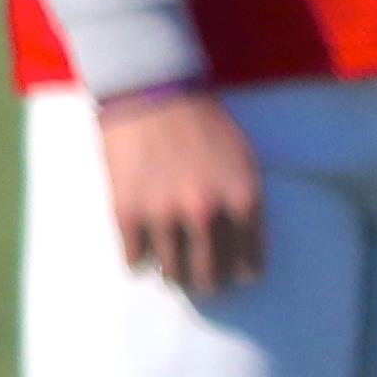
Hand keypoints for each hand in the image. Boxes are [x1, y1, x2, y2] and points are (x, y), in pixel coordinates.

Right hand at [95, 85, 266, 296]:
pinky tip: (142, 254)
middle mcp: (207, 214)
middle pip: (209, 276)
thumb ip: (245, 206)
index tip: (237, 275)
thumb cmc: (204, 125)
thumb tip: (243, 254)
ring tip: (172, 271)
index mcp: (243, 200)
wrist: (153, 93)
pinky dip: (139, 262)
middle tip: (203, 283)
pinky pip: (135, 261)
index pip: (248, 262)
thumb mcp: (243, 162)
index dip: (242, 272)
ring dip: (173, 276)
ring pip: (172, 274)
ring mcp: (165, 216)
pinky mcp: (128, 213)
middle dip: (207, 284)